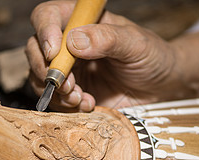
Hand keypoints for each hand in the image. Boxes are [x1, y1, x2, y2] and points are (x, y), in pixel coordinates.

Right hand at [26, 0, 177, 111]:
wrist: (162, 87)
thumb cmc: (152, 56)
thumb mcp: (135, 44)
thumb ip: (107, 39)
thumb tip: (74, 42)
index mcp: (82, 21)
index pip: (48, 16)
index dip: (44, 31)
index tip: (54, 51)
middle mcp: (70, 44)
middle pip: (35, 49)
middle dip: (46, 69)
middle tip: (68, 84)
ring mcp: (70, 70)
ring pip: (40, 77)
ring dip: (56, 91)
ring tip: (80, 98)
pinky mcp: (74, 93)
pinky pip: (56, 100)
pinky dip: (67, 105)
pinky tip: (88, 104)